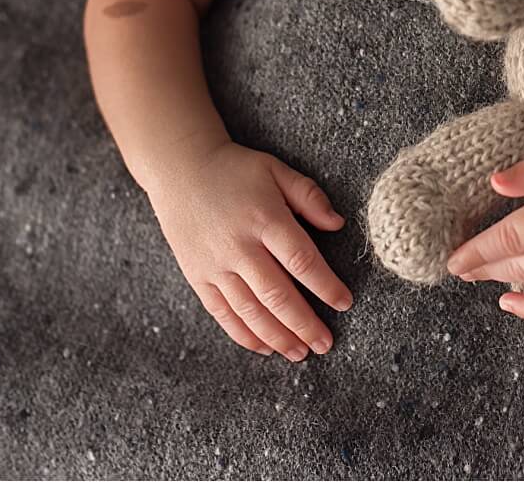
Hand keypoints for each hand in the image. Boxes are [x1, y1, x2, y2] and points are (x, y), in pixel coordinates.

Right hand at [144, 138, 352, 360]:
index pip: (302, 261)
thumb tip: (338, 224)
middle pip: (278, 295)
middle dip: (305, 324)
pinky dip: (244, 334)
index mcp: (265, 219)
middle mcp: (239, 247)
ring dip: (278, 337)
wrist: (179, 169)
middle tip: (326, 343)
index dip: (326, 286)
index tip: (345, 303)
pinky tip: (265, 347)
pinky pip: (222, 313)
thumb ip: (309, 196)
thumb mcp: (276, 170)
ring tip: (301, 353)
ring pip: (250, 311)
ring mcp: (215, 265)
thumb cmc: (235, 169)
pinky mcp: (197, 276)